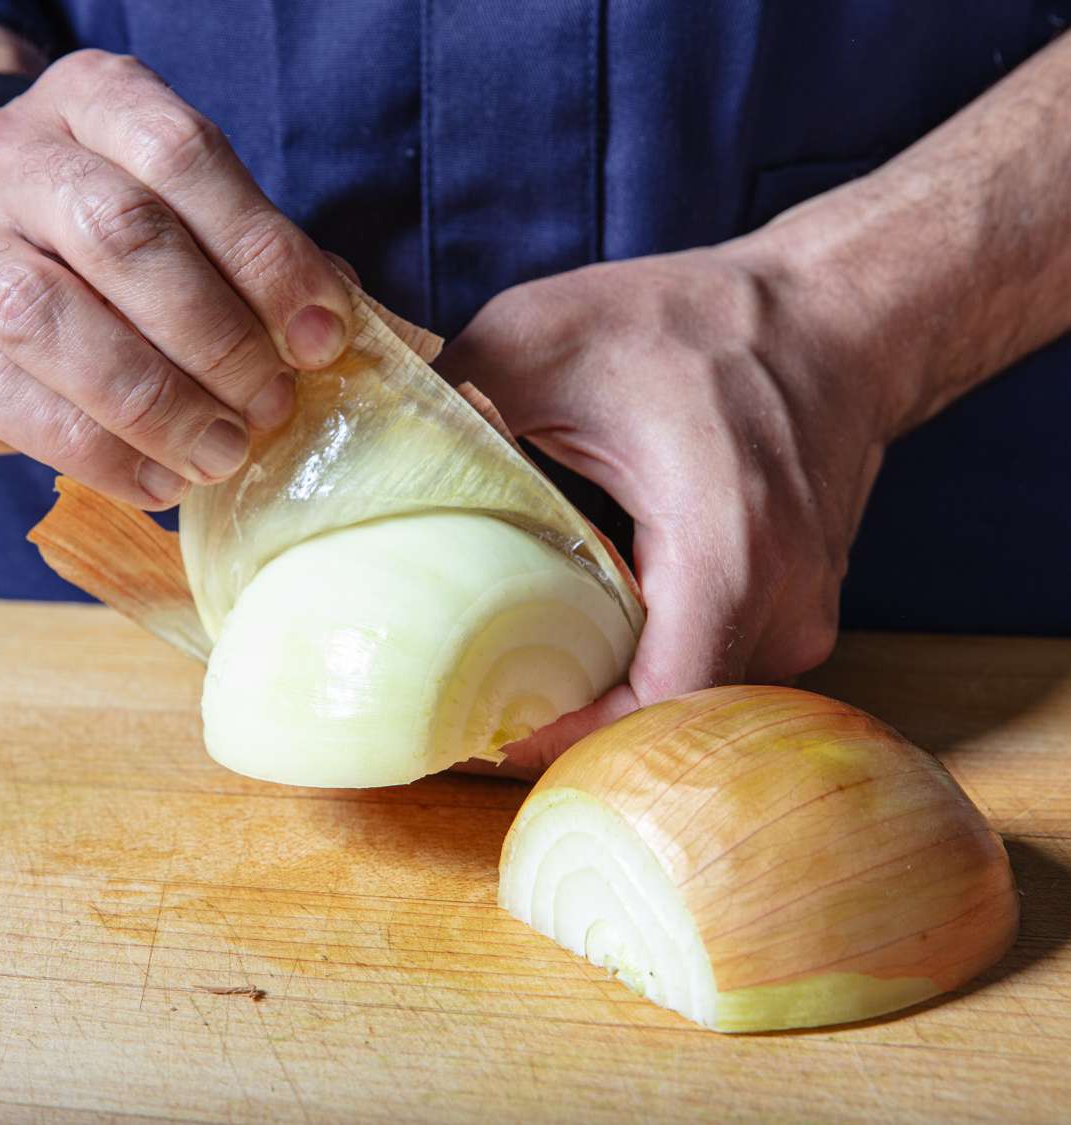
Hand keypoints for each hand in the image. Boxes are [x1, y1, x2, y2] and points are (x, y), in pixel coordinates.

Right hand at [0, 49, 353, 507]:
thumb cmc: (115, 244)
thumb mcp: (190, 213)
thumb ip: (260, 255)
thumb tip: (335, 325)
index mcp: (91, 101)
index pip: (180, 154)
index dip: (262, 252)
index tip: (320, 333)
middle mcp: (11, 160)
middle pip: (117, 231)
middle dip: (214, 335)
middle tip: (269, 404)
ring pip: (46, 317)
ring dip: (154, 401)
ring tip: (219, 451)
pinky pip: (5, 401)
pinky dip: (97, 452)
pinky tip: (158, 478)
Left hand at [436, 245, 892, 773]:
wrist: (838, 312)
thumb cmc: (694, 321)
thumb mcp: (542, 338)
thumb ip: (451, 406)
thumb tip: (365, 466)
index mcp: (724, 551)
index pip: (653, 705)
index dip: (566, 737)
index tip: (485, 724)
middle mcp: (782, 605)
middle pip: (666, 721)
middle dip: (569, 725)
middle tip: (478, 708)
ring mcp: (800, 617)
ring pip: (689, 702)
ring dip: (606, 697)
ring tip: (518, 677)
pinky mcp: (796, 612)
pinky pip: (709, 668)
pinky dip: (644, 663)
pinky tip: (583, 637)